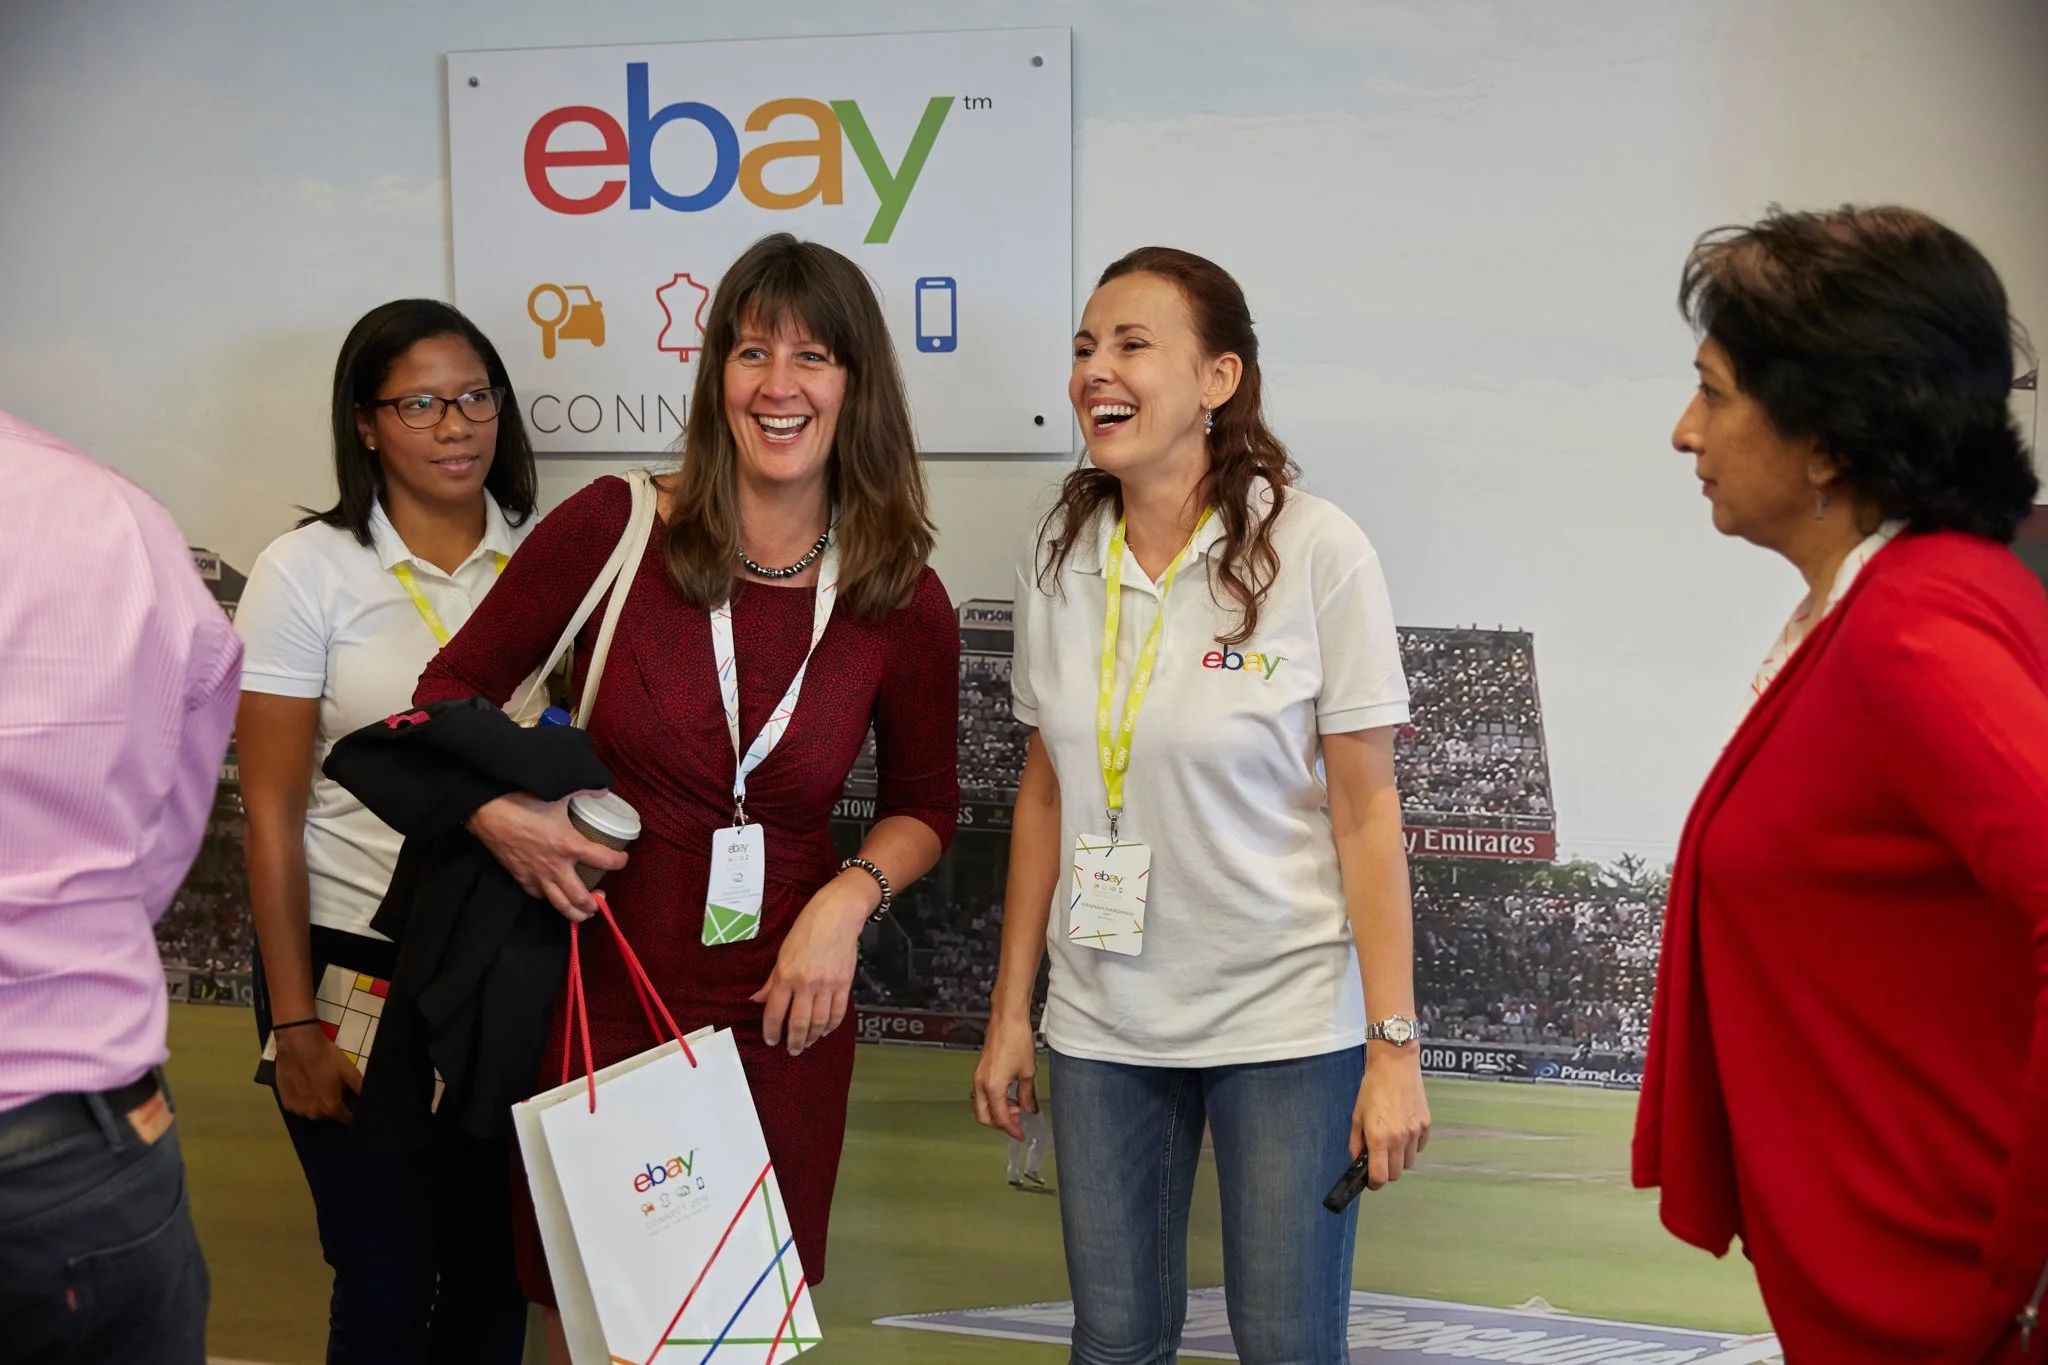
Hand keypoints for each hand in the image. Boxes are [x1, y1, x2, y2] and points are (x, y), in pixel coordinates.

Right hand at [273, 1025, 363, 1123]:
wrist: (298, 1045)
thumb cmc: (326, 1058)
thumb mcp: (349, 1070)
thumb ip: (360, 1088)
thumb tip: (369, 1101)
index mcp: (330, 1108)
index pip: (345, 1118)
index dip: (351, 1112)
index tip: (352, 1103)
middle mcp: (313, 1114)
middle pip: (328, 1116)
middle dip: (333, 1106)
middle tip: (335, 1090)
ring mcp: (297, 1109)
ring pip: (312, 1111)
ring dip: (317, 1104)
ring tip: (319, 1087)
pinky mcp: (285, 1102)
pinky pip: (298, 1106)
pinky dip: (303, 1100)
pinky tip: (305, 1087)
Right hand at [466, 790, 625, 921]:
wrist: (489, 813)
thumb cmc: (524, 802)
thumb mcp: (559, 794)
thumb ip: (584, 791)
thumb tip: (602, 790)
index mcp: (569, 845)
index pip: (604, 860)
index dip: (619, 862)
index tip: (623, 860)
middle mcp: (555, 867)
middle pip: (580, 898)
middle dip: (594, 904)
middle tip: (601, 899)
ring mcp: (537, 876)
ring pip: (560, 905)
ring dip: (575, 913)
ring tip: (584, 912)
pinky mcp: (521, 879)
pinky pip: (540, 896)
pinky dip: (550, 899)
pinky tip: (555, 895)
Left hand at [749, 872, 867, 1055]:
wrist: (838, 915)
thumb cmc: (806, 929)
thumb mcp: (783, 953)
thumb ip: (772, 981)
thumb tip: (757, 1000)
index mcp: (786, 975)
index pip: (775, 1012)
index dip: (771, 1030)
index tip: (771, 1040)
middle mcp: (806, 984)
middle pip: (798, 1023)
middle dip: (794, 1041)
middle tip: (791, 1050)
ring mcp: (827, 985)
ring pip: (819, 1022)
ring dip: (812, 1037)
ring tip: (807, 1044)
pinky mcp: (844, 984)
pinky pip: (838, 1012)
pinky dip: (831, 1026)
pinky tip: (825, 1031)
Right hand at [972, 1013, 1038, 1140]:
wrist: (1007, 1019)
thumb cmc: (1016, 1039)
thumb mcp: (1027, 1072)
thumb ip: (1027, 1095)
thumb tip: (1027, 1107)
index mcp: (993, 1087)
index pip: (1000, 1118)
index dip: (1011, 1129)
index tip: (1020, 1134)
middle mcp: (981, 1083)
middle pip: (984, 1116)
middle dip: (1000, 1123)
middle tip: (1017, 1120)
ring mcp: (978, 1076)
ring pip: (981, 1105)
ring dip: (997, 1110)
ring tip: (1016, 1105)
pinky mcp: (980, 1070)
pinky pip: (982, 1093)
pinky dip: (994, 1099)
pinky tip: (1009, 1094)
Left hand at [1352, 1046, 1429, 1188]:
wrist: (1395, 1065)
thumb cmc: (1372, 1088)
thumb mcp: (1357, 1115)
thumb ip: (1356, 1142)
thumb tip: (1356, 1160)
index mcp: (1379, 1137)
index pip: (1380, 1176)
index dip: (1374, 1183)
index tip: (1370, 1180)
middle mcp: (1399, 1139)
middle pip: (1396, 1174)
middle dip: (1385, 1171)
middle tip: (1378, 1159)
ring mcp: (1415, 1133)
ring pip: (1408, 1162)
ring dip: (1398, 1160)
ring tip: (1391, 1143)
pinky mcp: (1426, 1125)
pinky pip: (1419, 1147)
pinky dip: (1411, 1147)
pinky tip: (1403, 1132)